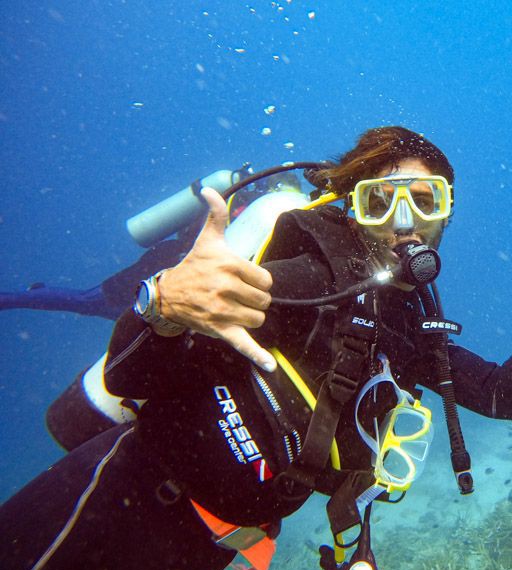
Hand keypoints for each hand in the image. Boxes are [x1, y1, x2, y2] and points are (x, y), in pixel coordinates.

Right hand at [157, 187, 276, 371]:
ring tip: (234, 310)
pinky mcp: (221, 331)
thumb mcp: (207, 239)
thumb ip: (216, 215)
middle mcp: (227, 288)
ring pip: (259, 319)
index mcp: (229, 265)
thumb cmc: (194, 266)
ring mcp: (223, 311)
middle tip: (236, 296)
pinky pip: (244, 345)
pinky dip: (258, 357)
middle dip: (254, 300)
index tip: (243, 281)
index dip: (258, 282)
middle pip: (264, 301)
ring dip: (251, 317)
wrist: (168, 296)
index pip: (266, 280)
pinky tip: (271, 366)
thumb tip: (207, 189)